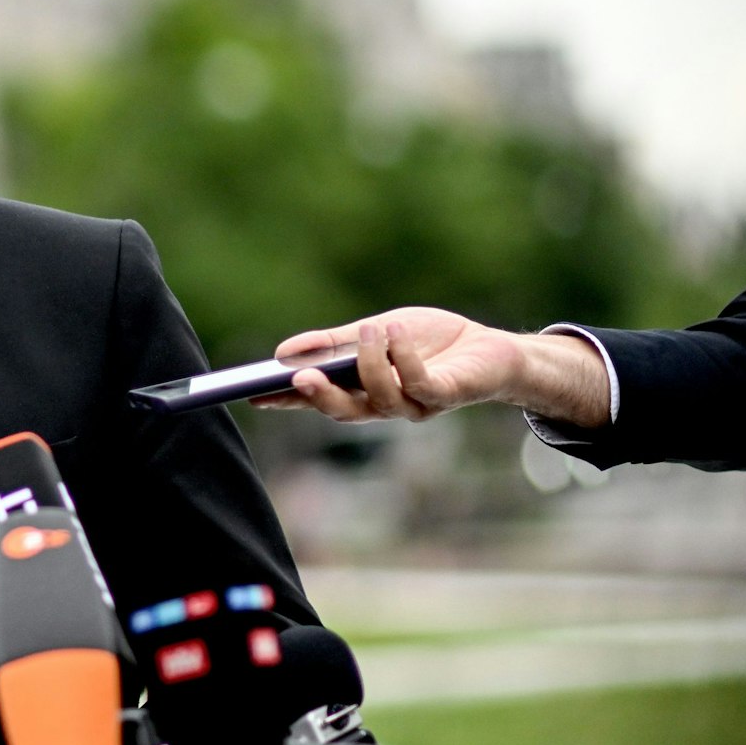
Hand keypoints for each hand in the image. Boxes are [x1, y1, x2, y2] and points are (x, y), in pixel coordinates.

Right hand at [260, 309, 609, 427]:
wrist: (492, 351)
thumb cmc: (431, 343)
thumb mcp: (375, 333)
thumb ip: (333, 342)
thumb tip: (284, 350)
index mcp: (362, 392)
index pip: (317, 400)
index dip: (285, 401)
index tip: (252, 394)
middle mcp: (385, 406)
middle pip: (345, 413)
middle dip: (320, 398)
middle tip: (298, 380)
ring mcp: (415, 406)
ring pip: (381, 400)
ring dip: (370, 365)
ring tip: (369, 331)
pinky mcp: (445, 397)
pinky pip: (418, 386)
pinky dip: (403, 359)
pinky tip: (396, 336)